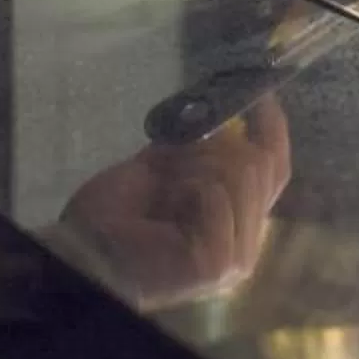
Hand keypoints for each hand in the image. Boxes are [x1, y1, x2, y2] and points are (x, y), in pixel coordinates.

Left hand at [51, 97, 292, 308]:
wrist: (82, 249)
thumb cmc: (114, 215)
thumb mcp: (160, 167)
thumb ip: (197, 148)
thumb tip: (226, 116)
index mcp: (236, 222)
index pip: (276, 169)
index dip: (272, 129)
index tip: (263, 95)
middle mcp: (246, 242)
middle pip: (261, 165)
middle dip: (214, 147)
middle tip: (174, 158)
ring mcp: (236, 257)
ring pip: (243, 174)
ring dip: (196, 167)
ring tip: (165, 190)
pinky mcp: (218, 263)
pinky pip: (217, 194)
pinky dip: (187, 188)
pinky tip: (164, 210)